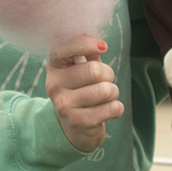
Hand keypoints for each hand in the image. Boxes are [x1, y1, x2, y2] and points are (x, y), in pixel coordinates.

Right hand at [45, 34, 122, 151]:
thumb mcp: (81, 68)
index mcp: (54, 66)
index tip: (103, 47)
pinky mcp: (78, 122)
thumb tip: (99, 43)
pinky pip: (112, 108)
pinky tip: (106, 111)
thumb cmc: (82, 90)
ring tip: (105, 97)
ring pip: (106, 90)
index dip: (88, 44)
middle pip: (95, 71)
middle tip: (105, 81)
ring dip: (113, 93)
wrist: (74, 127)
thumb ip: (88, 52)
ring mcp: (64, 105)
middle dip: (109, 75)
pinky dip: (117, 109)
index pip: (66, 48)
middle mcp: (54, 85)